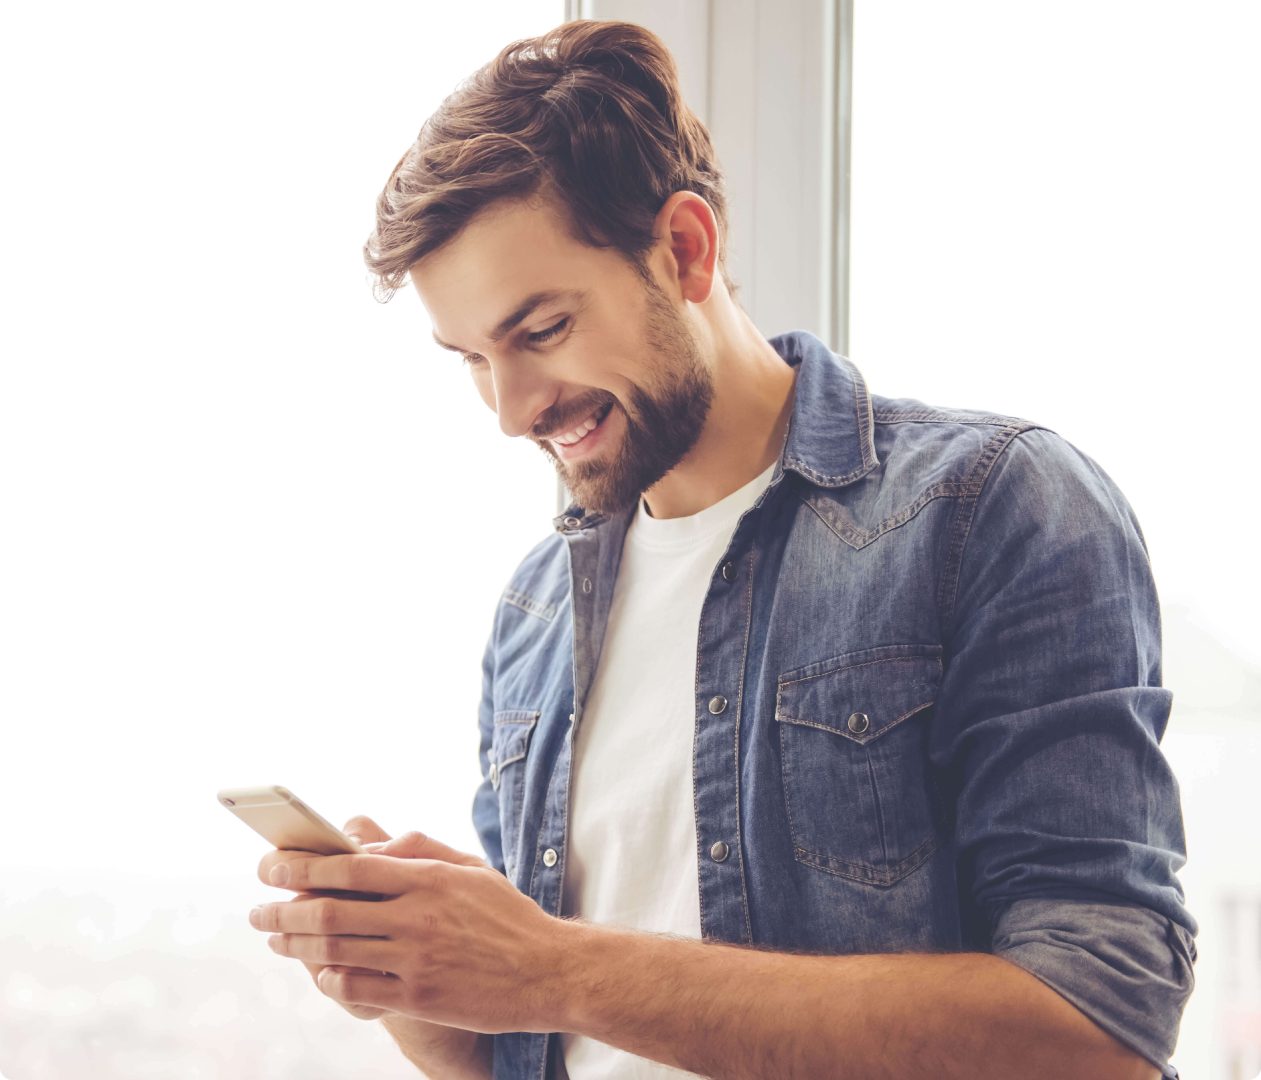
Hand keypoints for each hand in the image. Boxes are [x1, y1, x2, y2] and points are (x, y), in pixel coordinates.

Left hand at [250, 825, 574, 1033]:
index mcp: (429, 878)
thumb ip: (419, 850)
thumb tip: (368, 842)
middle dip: (284, 910)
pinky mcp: (421, 998)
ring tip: (275, 938)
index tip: (271, 865)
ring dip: (296, 944)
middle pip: (332, 911)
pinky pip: (359, 989)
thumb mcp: (470, 868)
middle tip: (257, 911)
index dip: (303, 866)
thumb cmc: (507, 915)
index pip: (350, 868)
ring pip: (338, 949)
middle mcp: (418, 917)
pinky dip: (330, 979)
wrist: (549, 971)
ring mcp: (417, 960)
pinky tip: (318, 971)